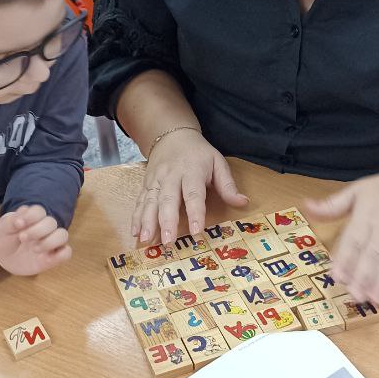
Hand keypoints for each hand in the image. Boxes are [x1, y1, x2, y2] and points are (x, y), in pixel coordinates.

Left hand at [0, 204, 71, 276]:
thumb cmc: (4, 238)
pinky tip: (45, 258)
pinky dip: (60, 255)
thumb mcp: (2, 228)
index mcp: (33, 217)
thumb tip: (20, 218)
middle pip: (51, 222)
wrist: (3, 257)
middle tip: (22, 238)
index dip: (31, 216)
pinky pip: (66, 253)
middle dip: (37, 230)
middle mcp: (44, 228)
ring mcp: (51, 242)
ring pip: (63, 235)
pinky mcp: (54, 257)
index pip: (39, 211)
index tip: (18, 224)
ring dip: (50, 241)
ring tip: (34, 249)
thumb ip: (11, 221)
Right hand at [133, 130, 247, 243]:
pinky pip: (140, 201)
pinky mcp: (146, 184)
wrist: (172, 135)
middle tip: (167, 242)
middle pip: (168, 200)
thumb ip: (228, 185)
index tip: (196, 232)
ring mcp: (156, 180)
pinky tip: (135, 232)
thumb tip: (243, 202)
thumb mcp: (217, 163)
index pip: (193, 194)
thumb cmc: (199, 153)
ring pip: (150, 202)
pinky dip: (136, 217)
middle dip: (166, 222)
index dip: (195, 213)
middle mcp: (171, 176)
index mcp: (192, 171)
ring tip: (145, 240)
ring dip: (147, 222)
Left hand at [304, 168, 378, 305]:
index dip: (346, 259)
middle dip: (365, 276)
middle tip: (355, 296)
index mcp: (368, 213)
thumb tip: (306, 206)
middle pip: (374, 254)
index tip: (337, 276)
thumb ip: (331, 205)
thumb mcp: (357, 191)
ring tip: (375, 300)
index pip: (354, 239)